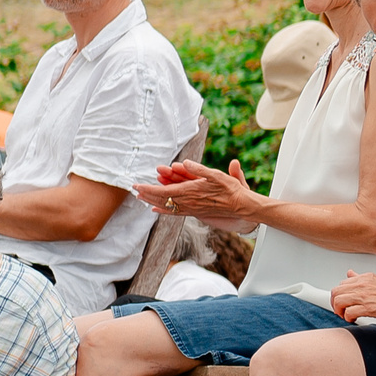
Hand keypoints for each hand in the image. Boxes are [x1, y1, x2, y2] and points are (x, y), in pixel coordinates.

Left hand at [136, 159, 263, 226]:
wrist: (241, 205)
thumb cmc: (230, 189)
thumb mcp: (216, 174)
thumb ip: (199, 169)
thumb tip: (184, 162)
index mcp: (190, 191)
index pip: (163, 192)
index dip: (148, 189)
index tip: (136, 186)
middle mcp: (188, 202)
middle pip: (161, 200)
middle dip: (146, 195)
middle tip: (134, 191)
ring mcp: (191, 209)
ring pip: (166, 207)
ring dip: (152, 202)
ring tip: (141, 198)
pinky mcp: (195, 212)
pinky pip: (175, 213)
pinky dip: (163, 211)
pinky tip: (156, 211)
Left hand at [331, 273, 375, 322]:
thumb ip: (361, 278)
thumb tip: (350, 274)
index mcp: (364, 278)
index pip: (341, 284)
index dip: (339, 295)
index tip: (343, 301)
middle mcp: (361, 285)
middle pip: (336, 292)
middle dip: (335, 303)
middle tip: (340, 310)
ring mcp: (364, 296)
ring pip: (339, 302)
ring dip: (339, 311)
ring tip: (345, 315)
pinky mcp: (368, 308)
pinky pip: (348, 313)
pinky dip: (348, 318)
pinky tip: (354, 319)